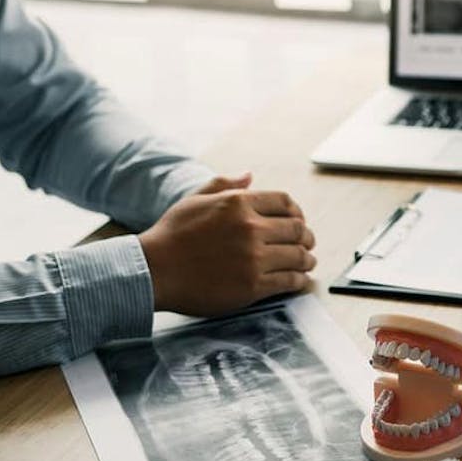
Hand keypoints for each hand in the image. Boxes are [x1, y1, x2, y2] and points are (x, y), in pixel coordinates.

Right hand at [139, 175, 316, 316]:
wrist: (153, 271)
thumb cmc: (170, 235)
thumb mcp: (196, 199)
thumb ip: (225, 185)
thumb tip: (250, 175)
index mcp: (238, 203)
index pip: (285, 202)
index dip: (297, 212)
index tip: (298, 221)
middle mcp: (250, 227)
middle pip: (297, 229)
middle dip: (307, 237)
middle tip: (308, 244)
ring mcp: (253, 257)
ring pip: (298, 256)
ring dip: (307, 260)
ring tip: (307, 263)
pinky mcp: (253, 285)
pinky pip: (289, 281)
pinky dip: (300, 281)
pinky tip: (300, 281)